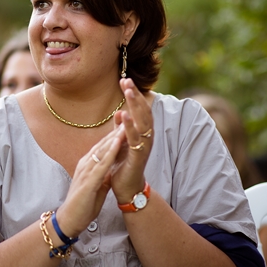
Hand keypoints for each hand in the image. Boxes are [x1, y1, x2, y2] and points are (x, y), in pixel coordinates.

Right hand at [56, 129, 123, 236]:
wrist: (70, 220)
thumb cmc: (83, 205)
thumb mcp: (96, 187)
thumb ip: (102, 176)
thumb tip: (111, 169)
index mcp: (87, 166)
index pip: (102, 147)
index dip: (114, 135)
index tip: (126, 124)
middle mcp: (85, 164)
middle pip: (102, 144)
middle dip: (115, 131)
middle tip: (128, 116)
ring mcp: (85, 172)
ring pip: (102, 150)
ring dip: (114, 137)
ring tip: (125, 124)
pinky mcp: (88, 181)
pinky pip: (101, 164)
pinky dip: (110, 153)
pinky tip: (117, 144)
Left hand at [110, 78, 153, 203]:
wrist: (126, 188)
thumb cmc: (124, 165)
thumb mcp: (121, 142)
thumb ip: (121, 128)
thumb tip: (119, 111)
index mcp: (142, 132)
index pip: (140, 108)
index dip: (133, 94)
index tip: (124, 79)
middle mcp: (146, 137)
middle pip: (144, 111)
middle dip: (135, 95)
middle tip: (126, 79)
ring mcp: (144, 146)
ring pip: (142, 122)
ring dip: (135, 105)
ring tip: (127, 91)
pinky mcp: (138, 156)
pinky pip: (135, 139)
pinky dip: (129, 126)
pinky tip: (123, 114)